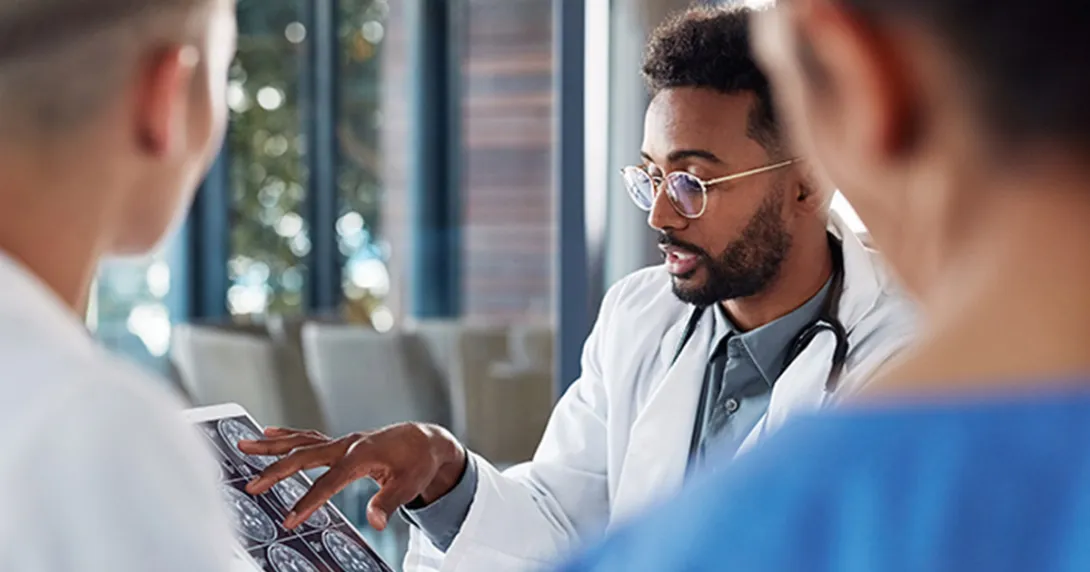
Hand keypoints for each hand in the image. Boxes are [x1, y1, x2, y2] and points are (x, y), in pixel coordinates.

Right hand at [237, 423, 465, 530]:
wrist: (424, 441)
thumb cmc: (417, 462)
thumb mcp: (409, 485)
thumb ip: (389, 503)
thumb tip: (375, 522)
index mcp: (362, 455)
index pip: (329, 482)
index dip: (309, 502)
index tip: (290, 519)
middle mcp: (347, 444)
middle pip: (304, 456)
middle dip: (276, 471)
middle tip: (252, 485)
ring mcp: (342, 441)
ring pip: (300, 441)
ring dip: (271, 445)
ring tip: (243, 444)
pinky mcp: (340, 443)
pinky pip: (308, 438)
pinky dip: (287, 436)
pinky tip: (268, 434)